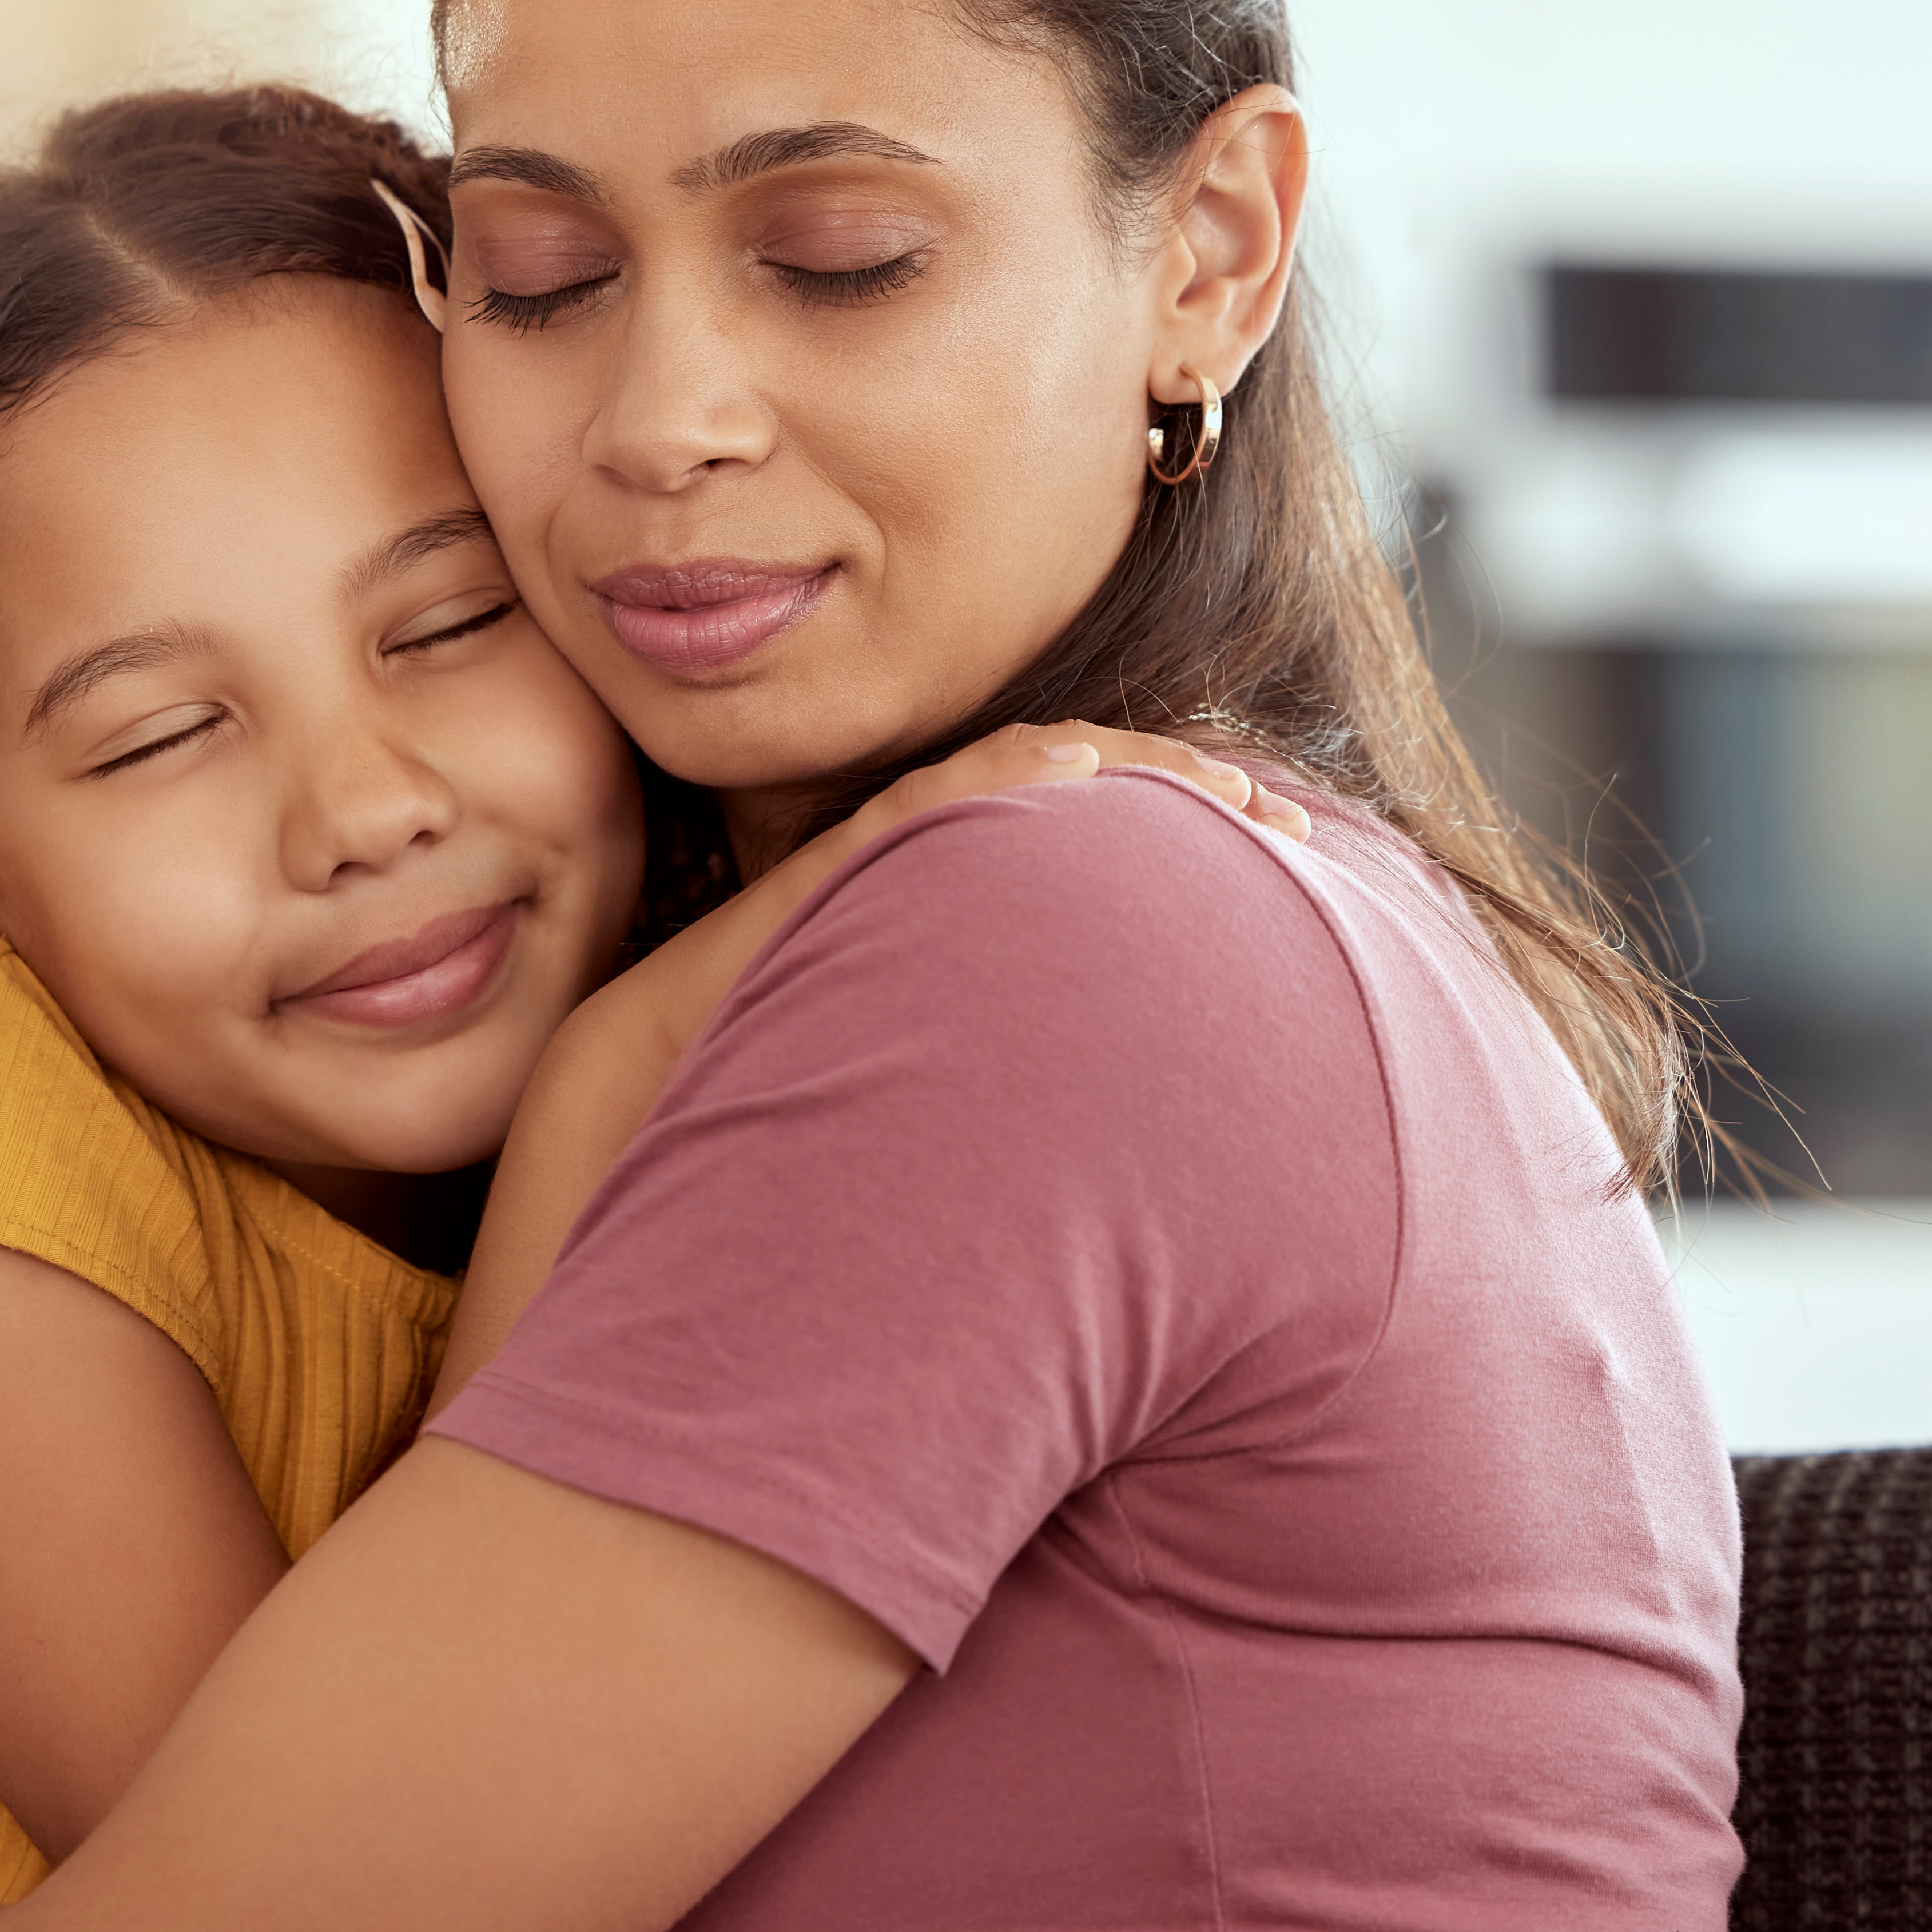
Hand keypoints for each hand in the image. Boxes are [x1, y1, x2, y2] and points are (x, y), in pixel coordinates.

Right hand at [645, 724, 1302, 1056]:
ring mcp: (880, 870)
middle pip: (1077, 806)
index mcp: (963, 924)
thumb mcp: (945, 1102)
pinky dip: (1005, 777)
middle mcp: (931, 881)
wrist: (639, 1109)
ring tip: (1221, 789)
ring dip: (1130, 772)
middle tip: (1293, 822)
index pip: (1091, 854)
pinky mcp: (827, 876)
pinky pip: (922, 808)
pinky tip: (1075, 769)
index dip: (1188, 845)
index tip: (1287, 865)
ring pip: (1016, 786)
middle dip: (1191, 799)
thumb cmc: (777, 1117)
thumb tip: (1142, 1162)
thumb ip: (1021, 1092)